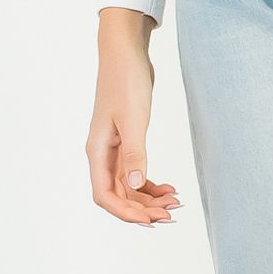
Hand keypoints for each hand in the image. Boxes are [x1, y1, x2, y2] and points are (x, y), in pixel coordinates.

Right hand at [86, 21, 182, 226]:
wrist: (126, 53)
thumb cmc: (126, 81)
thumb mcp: (133, 118)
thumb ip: (134, 153)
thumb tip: (134, 185)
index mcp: (97, 151)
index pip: (105, 195)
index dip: (126, 212)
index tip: (150, 221)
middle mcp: (103, 153)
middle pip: (118, 194)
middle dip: (142, 208)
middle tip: (170, 215)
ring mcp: (114, 147)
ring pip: (128, 184)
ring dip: (149, 197)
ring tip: (174, 202)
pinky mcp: (127, 139)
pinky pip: (135, 170)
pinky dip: (150, 182)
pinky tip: (169, 187)